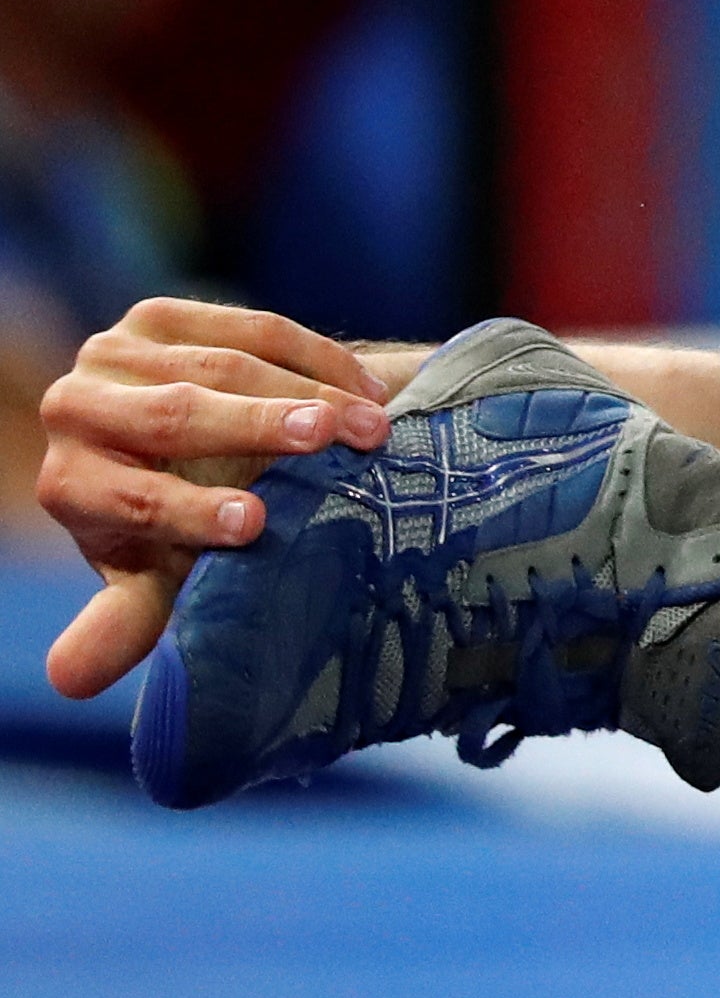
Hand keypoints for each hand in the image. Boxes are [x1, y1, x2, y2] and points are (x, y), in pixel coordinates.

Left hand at [31, 299, 393, 699]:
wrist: (187, 452)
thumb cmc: (178, 532)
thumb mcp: (161, 580)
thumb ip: (125, 624)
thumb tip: (69, 683)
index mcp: (70, 485)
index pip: (128, 498)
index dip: (190, 512)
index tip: (258, 523)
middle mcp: (74, 410)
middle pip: (173, 414)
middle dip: (258, 426)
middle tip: (333, 438)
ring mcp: (114, 352)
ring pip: (219, 366)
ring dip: (307, 390)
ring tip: (372, 421)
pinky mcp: (159, 315)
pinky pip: (250, 327)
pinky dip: (316, 357)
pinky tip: (366, 388)